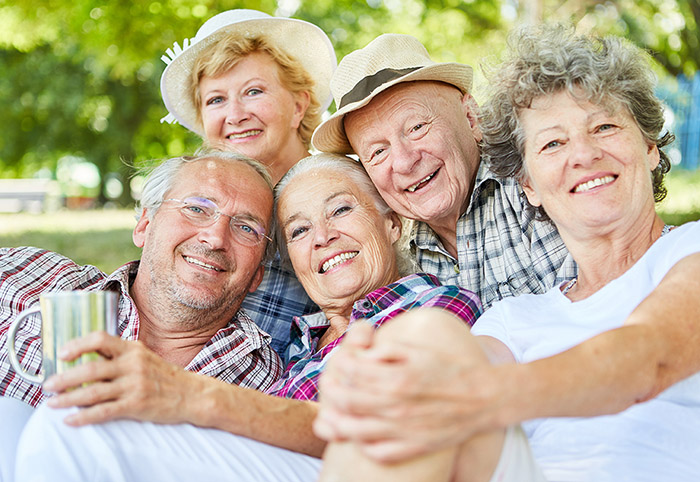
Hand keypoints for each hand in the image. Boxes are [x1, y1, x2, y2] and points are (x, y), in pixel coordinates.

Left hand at [43, 331, 204, 425]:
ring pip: (93, 392)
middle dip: (64, 378)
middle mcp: (133, 365)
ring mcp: (135, 385)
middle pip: (90, 369)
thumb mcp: (145, 357)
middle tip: (48, 385)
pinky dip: (84, 417)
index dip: (78, 345)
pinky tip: (71, 420)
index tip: (62, 354)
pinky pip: (104, 411)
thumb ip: (121, 356)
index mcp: (133, 349)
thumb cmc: (165, 377)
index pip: (100, 339)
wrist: (192, 394)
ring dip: (68, 399)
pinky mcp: (136, 405)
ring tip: (53, 404)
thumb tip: (89, 357)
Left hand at [314, 323, 502, 461]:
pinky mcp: (413, 447)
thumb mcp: (418, 351)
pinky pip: (377, 451)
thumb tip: (362, 354)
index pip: (352, 372)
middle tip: (328, 388)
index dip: (337, 366)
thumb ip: (387, 350)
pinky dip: (362, 443)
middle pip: (347, 401)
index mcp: (398, 378)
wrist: (483, 398)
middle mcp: (398, 406)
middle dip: (331, 393)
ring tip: (333, 414)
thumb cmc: (449, 369)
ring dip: (338, 421)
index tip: (336, 363)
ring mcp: (404, 430)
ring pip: (355, 430)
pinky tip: (360, 433)